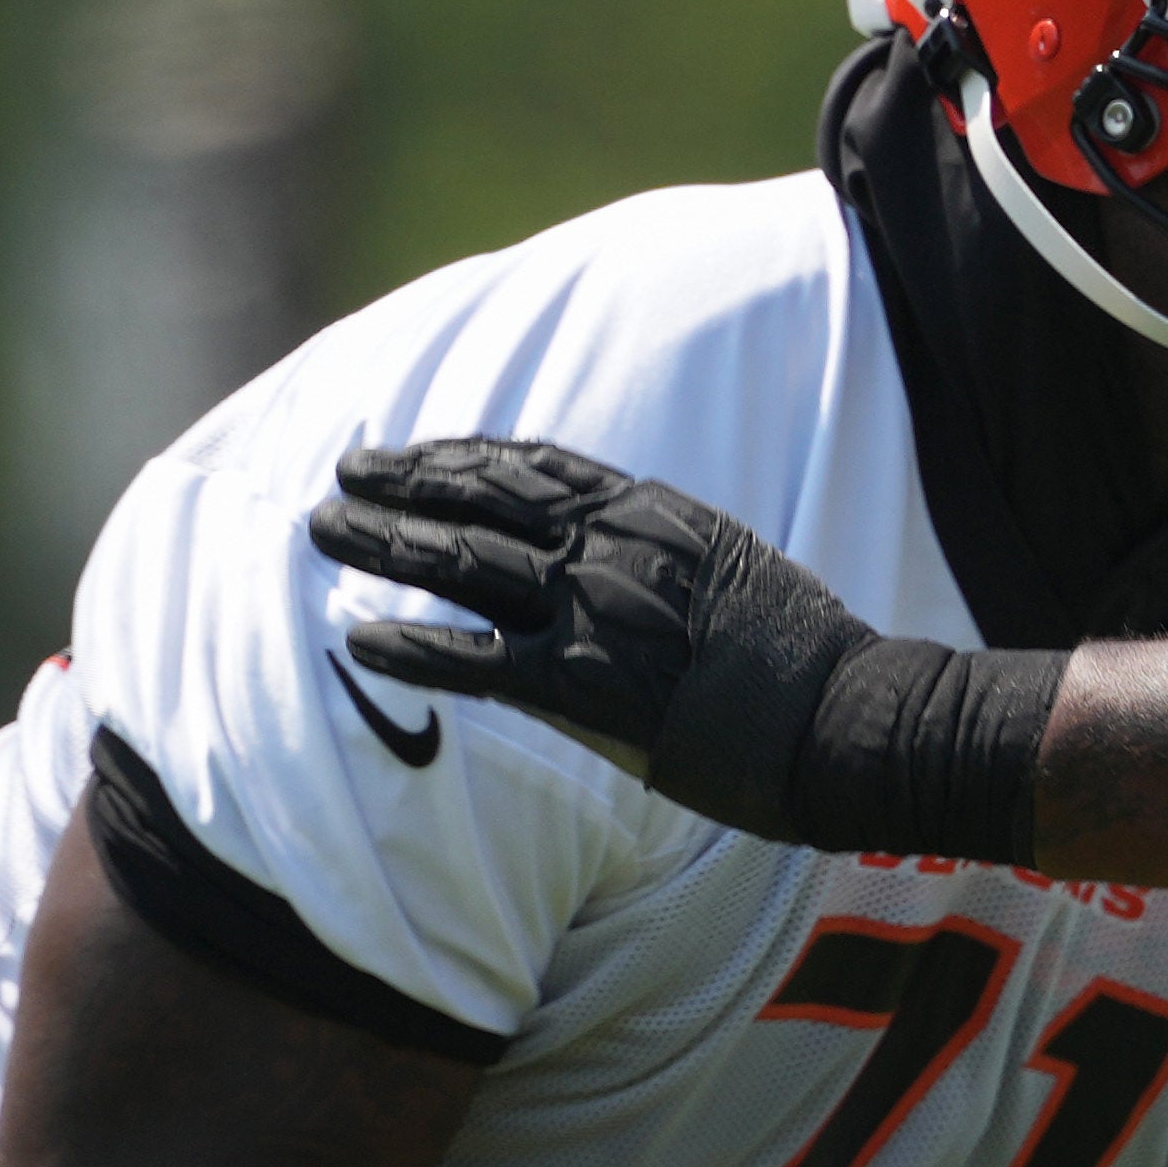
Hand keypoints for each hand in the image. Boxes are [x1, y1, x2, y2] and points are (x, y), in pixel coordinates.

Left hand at [318, 435, 889, 835]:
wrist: (844, 717)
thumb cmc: (807, 659)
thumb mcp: (739, 568)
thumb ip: (672, 556)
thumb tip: (636, 566)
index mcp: (653, 511)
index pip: (538, 463)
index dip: (464, 452)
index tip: (416, 449)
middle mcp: (613, 546)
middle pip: (483, 496)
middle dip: (403, 481)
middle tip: (342, 475)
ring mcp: (592, 611)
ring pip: (462, 561)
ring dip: (384, 543)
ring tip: (323, 531)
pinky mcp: (581, 686)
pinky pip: (474, 662)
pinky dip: (411, 649)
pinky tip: (359, 642)